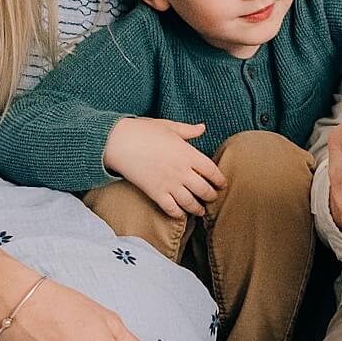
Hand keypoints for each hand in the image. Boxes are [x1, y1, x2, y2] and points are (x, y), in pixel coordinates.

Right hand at [102, 118, 226, 218]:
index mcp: (188, 153)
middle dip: (211, 196)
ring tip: (201, 210)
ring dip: (198, 209)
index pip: (212, 171)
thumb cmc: (143, 131)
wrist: (119, 142)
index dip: (220, 180)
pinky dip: (178, 214)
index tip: (222, 184)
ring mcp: (169, 183)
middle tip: (212, 198)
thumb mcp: (169, 126)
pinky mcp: (155, 193)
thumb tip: (203, 128)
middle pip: (204, 190)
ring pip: (190, 202)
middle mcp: (182, 171)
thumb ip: (188, 130)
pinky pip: (171, 209)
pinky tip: (181, 214)